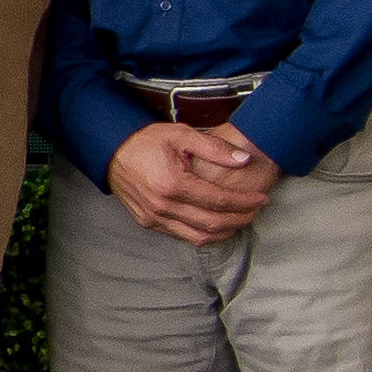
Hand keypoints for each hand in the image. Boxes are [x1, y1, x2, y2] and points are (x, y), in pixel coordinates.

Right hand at [107, 121, 280, 246]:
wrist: (111, 151)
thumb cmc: (145, 142)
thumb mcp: (182, 135)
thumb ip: (215, 148)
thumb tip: (243, 160)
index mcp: (172, 184)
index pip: (219, 201)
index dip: (245, 202)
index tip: (260, 199)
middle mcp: (163, 205)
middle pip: (212, 223)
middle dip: (240, 219)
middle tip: (255, 210)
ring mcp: (154, 217)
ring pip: (199, 236)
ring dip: (224, 231)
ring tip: (239, 219)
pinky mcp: (148, 222)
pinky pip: (182, 236)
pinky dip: (203, 233)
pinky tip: (214, 223)